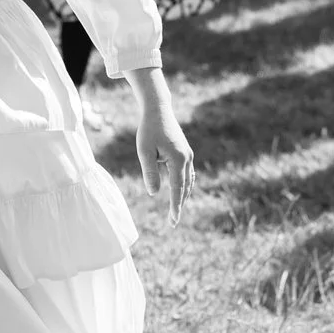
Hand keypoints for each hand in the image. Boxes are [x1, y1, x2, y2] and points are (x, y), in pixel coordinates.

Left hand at [128, 68, 194, 224]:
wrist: (158, 109)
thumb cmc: (149, 129)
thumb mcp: (144, 151)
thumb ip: (149, 172)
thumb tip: (154, 193)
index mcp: (178, 159)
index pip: (177, 188)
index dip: (175, 206)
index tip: (174, 221)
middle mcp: (187, 158)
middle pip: (184, 187)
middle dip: (179, 205)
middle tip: (173, 222)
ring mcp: (188, 155)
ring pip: (188, 181)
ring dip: (182, 196)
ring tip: (176, 210)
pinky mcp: (185, 152)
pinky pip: (187, 174)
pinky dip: (184, 185)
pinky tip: (179, 191)